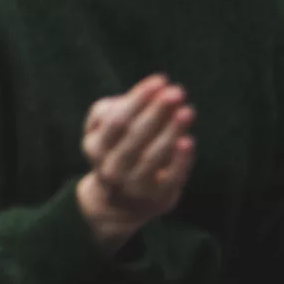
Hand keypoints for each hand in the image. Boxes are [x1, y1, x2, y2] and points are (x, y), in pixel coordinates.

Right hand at [77, 74, 195, 252]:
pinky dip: (180, 160)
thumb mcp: (105, 132)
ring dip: (171, 131)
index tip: (160, 80)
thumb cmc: (117, 153)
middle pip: (133, 135)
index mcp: (94, 147)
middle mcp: (109, 168)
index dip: (138, 99)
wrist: (120, 203)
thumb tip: (141, 95)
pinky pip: (170, 177)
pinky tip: (188, 140)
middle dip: (156, 110)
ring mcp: (132, 186)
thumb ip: (113, 110)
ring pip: (152, 156)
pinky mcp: (156, 198)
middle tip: (177, 91)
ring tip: (188, 110)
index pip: (116, 120)